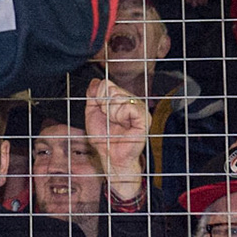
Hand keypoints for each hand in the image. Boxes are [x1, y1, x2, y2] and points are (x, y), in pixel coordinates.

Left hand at [84, 76, 148, 201]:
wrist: (110, 155)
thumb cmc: (103, 136)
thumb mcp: (92, 112)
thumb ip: (92, 95)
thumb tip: (95, 81)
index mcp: (121, 97)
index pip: (105, 83)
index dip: (98, 96)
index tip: (101, 111)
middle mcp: (132, 100)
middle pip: (111, 88)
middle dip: (103, 105)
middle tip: (109, 119)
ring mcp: (140, 108)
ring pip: (118, 96)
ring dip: (111, 112)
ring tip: (115, 123)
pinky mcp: (145, 118)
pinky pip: (128, 107)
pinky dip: (120, 116)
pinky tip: (122, 124)